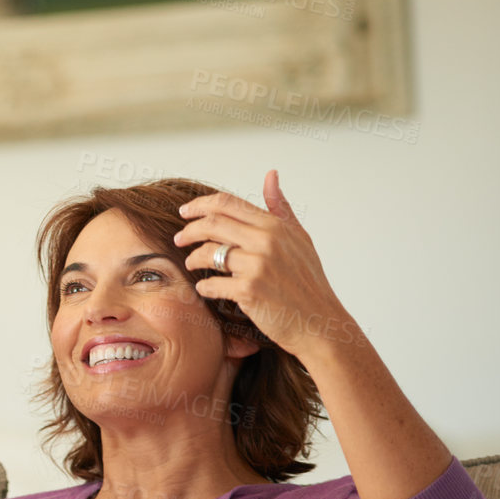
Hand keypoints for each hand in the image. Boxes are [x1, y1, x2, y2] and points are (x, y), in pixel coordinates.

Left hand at [173, 170, 362, 360]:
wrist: (320, 322)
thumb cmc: (308, 281)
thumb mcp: (299, 238)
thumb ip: (280, 207)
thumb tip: (270, 175)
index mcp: (275, 226)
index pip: (227, 204)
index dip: (200, 205)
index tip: (185, 211)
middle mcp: (266, 241)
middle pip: (212, 224)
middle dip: (189, 230)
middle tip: (179, 238)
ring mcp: (257, 265)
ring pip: (208, 253)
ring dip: (193, 258)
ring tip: (191, 263)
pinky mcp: (249, 290)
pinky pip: (212, 284)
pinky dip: (203, 287)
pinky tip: (204, 288)